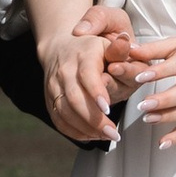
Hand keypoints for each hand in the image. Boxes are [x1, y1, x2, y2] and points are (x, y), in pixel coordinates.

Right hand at [39, 0, 131, 147]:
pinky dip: (74, 131)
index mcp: (82, 55)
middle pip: (75, 98)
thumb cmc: (91, 45)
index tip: (108, 108)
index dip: (95, 92)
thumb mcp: (107, 39)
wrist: (61, 46)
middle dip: (94, 119)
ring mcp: (55, 86)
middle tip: (113, 133)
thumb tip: (125, 42)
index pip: (86, 75)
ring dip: (86, 128)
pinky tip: (91, 136)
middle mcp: (65, 71)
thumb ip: (118, 47)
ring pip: (65, 112)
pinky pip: (58, 119)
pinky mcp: (50, 99)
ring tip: (107, 136)